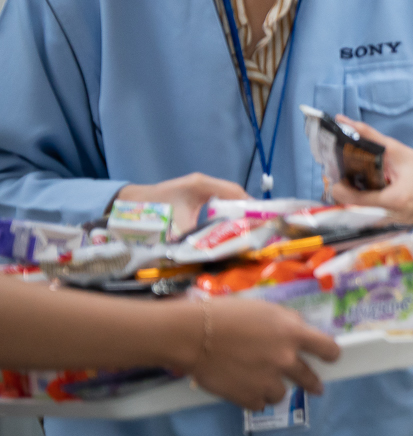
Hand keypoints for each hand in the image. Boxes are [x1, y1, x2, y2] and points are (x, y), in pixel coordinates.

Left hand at [118, 172, 248, 232]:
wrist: (129, 203)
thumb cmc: (151, 212)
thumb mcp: (174, 226)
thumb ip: (196, 236)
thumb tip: (213, 253)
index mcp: (200, 185)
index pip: (233, 192)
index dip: (248, 205)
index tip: (260, 220)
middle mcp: (202, 183)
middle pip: (233, 194)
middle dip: (245, 209)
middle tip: (256, 227)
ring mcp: (198, 187)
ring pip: (226, 197)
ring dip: (236, 211)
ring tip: (247, 228)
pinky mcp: (195, 194)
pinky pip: (217, 200)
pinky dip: (226, 211)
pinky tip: (229, 225)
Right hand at [182, 295, 340, 410]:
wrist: (193, 336)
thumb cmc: (225, 315)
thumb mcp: (264, 309)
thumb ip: (286, 323)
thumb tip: (297, 331)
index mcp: (293, 334)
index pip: (328, 348)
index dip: (330, 354)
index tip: (330, 357)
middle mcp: (286, 359)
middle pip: (309, 378)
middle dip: (313, 383)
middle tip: (316, 387)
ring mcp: (268, 381)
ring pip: (281, 393)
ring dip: (273, 388)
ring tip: (259, 381)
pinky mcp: (248, 397)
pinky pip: (259, 404)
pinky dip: (253, 398)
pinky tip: (243, 388)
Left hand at [325, 117, 412, 224]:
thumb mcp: (399, 151)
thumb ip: (370, 137)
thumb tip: (343, 122)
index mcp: (394, 200)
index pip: (354, 200)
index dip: (340, 187)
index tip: (337, 175)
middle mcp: (392, 217)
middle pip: (353, 210)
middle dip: (345, 193)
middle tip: (344, 177)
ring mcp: (392, 225)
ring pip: (360, 217)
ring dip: (353, 201)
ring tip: (354, 184)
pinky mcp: (394, 227)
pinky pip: (371, 219)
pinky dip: (365, 206)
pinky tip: (368, 193)